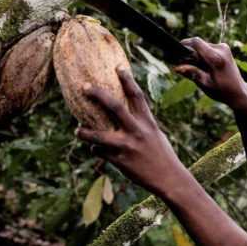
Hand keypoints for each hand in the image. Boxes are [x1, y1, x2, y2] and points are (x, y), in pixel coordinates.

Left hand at [75, 67, 189, 196]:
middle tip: (84, 86)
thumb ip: (140, 123)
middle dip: (98, 95)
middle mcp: (137, 131)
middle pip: (115, 107)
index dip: (127, 80)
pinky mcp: (122, 162)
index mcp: (148, 122)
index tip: (117, 67)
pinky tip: (94, 149)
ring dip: (86, 133)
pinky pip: (102, 153)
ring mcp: (128, 147)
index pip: (136, 96)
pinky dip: (96, 150)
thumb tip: (123, 114)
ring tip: (77, 130)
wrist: (169, 179)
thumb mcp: (154, 134)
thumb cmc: (161, 154)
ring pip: (100, 136)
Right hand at [175, 38, 246, 110]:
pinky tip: (203, 65)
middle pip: (198, 44)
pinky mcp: (225, 48)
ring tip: (195, 66)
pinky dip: (203, 54)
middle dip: (190, 51)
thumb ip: (192, 73)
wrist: (238, 92)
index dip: (185, 44)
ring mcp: (224, 47)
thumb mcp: (205, 84)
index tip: (176, 50)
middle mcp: (221, 49)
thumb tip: (177, 67)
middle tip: (184, 63)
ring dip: (196, 53)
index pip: (197, 42)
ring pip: (203, 45)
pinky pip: (208, 47)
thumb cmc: (221, 90)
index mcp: (216, 59)